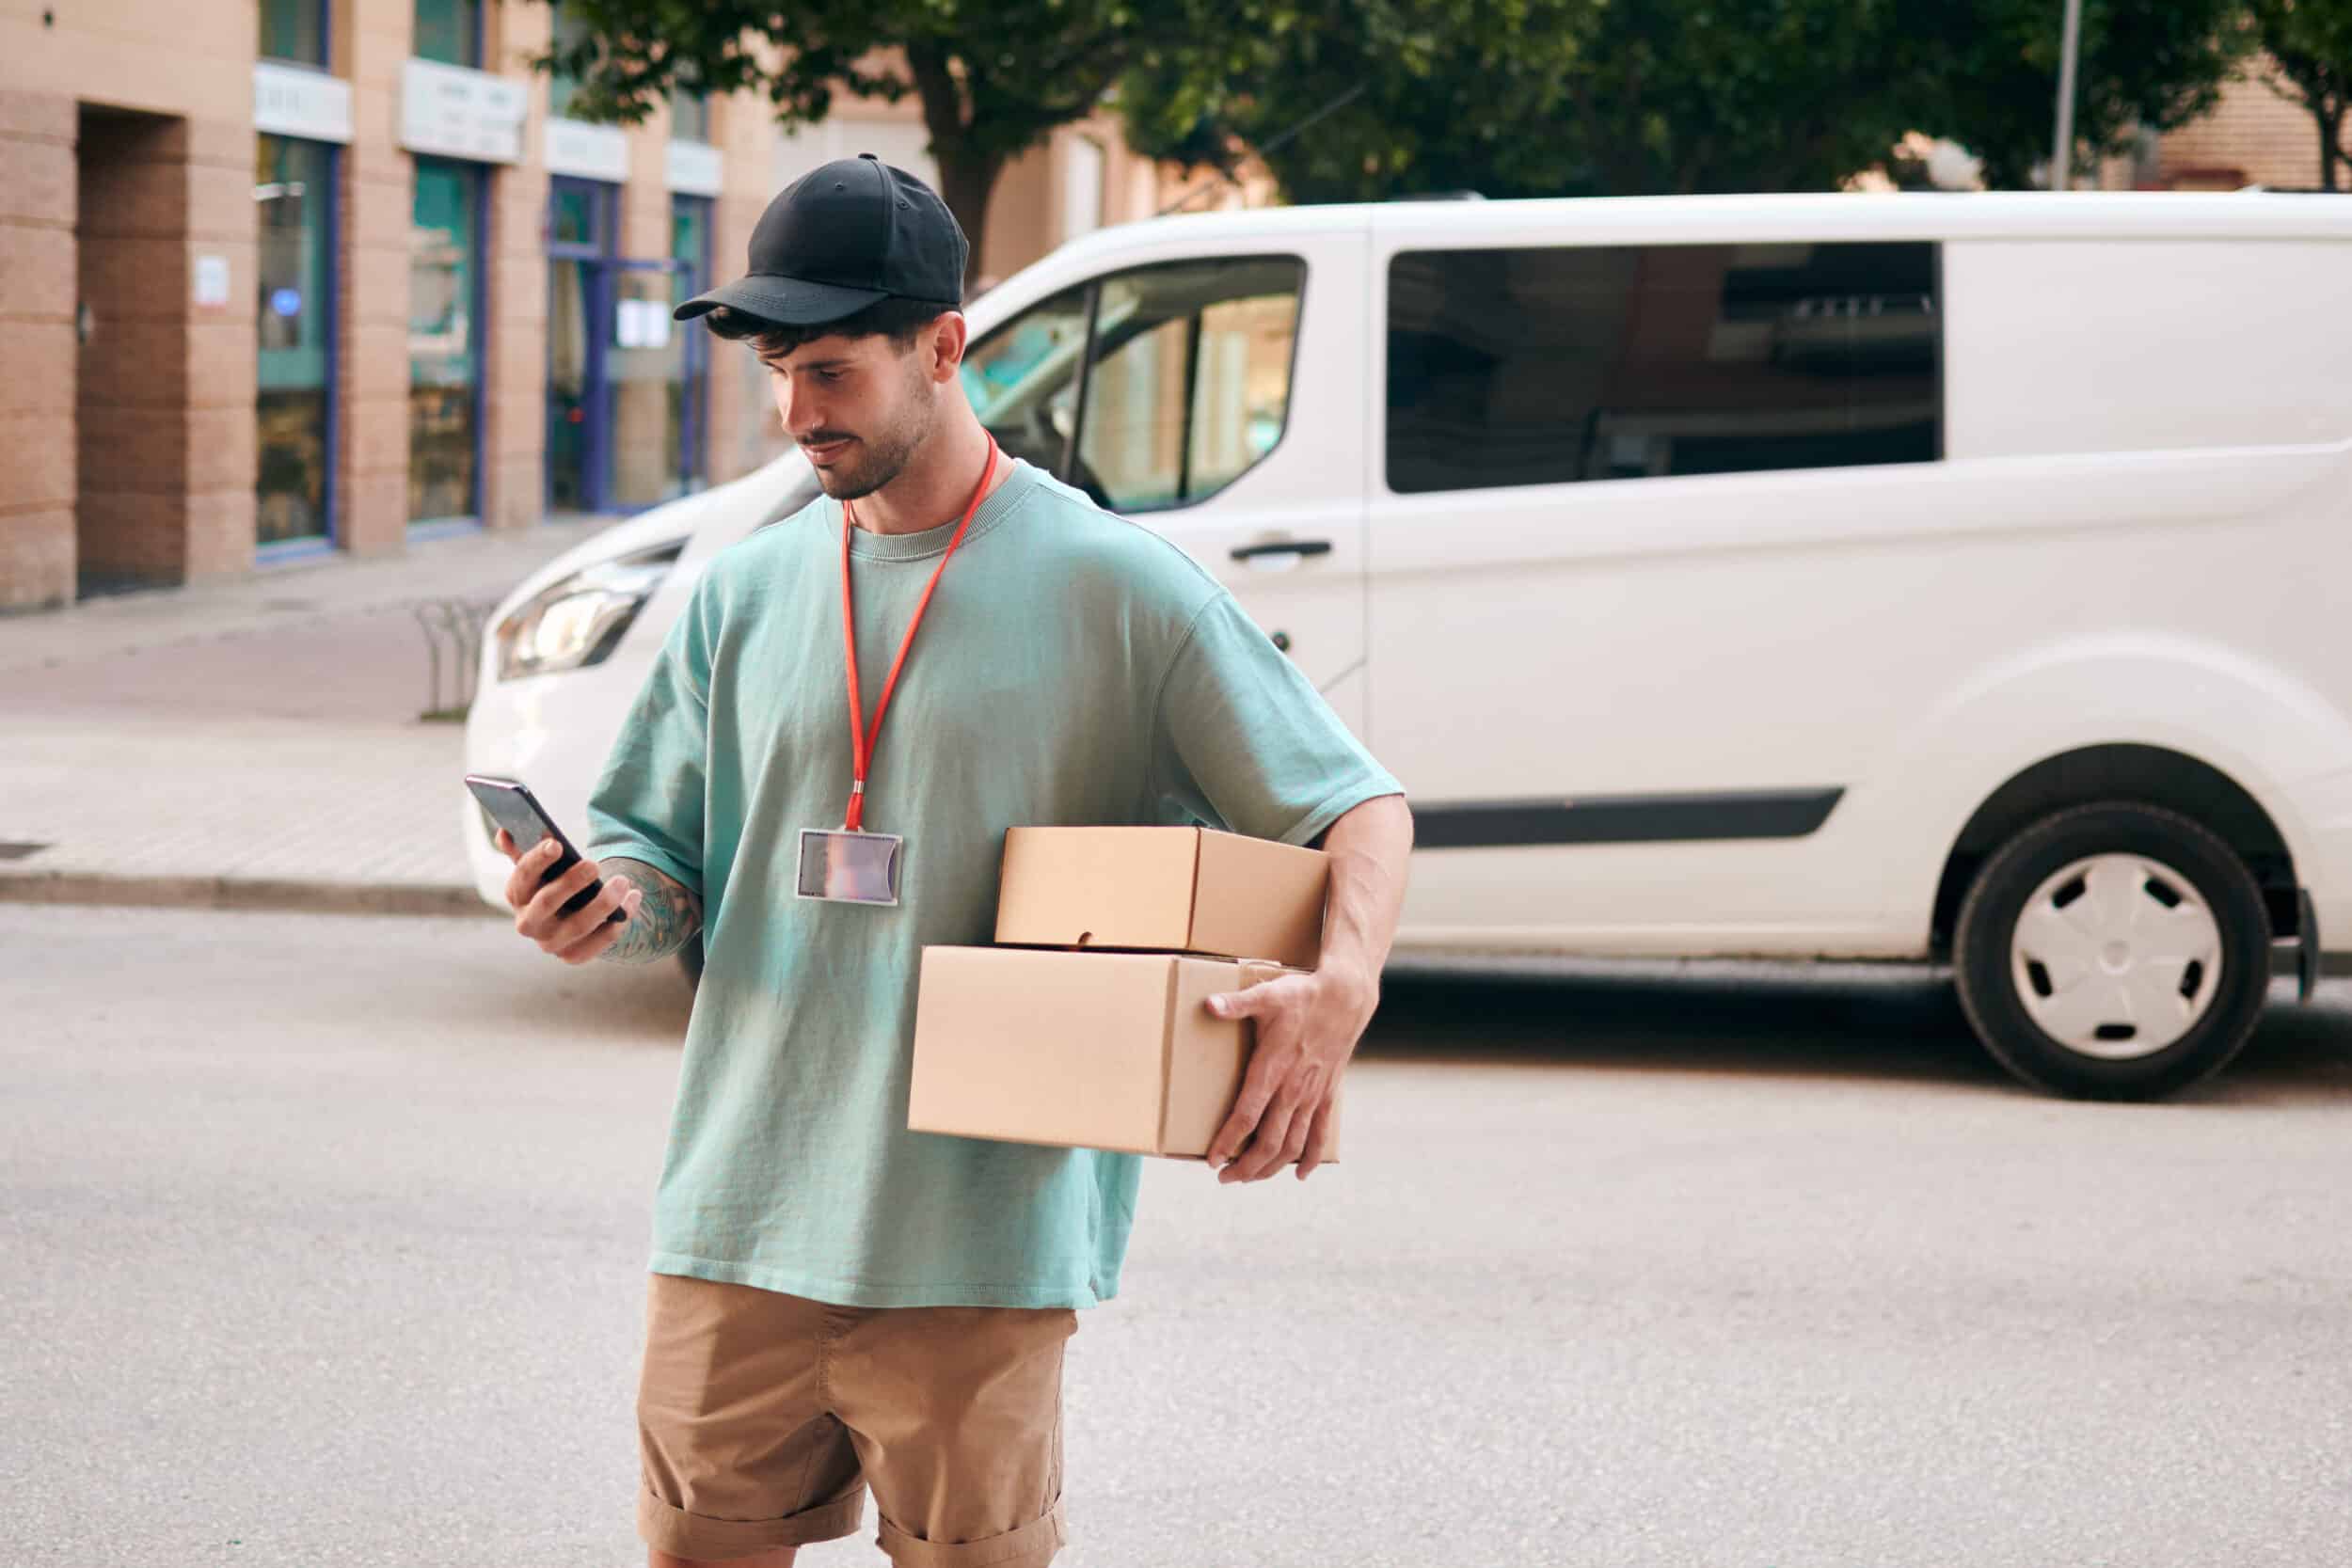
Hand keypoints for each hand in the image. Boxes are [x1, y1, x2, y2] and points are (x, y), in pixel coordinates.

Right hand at [495, 829, 642, 965]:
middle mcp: (528, 923)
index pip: (523, 876)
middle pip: (548, 902)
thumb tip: (505, 832)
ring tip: (623, 881)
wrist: (569, 915)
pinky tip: (633, 899)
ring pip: (578, 925)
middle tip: (594, 864)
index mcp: (516, 895)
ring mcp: (550, 943)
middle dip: (571, 882)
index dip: (537, 860)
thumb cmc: (554, 881)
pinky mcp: (573, 956)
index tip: (557, 844)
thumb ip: (524, 848)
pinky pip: (599, 941)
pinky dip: (618, 921)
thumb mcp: (541, 865)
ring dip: (603, 903)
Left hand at [1201, 965, 1377, 1182]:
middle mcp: (1292, 1089)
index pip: (1246, 1115)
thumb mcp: (1267, 995)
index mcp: (1272, 1068)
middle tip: (1224, 1178)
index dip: (1228, 1141)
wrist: (1346, 997)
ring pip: (1291, 1145)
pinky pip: (1319, 1135)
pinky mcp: (1327, 1095)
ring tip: (1249, 1178)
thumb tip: (1208, 1004)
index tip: (1211, 1160)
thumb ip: (1236, 1004)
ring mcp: (1312, 1095)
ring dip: (1270, 1168)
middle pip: (1268, 1142)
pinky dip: (1310, 1158)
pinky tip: (1300, 1174)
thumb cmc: (1302, 995)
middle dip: (1245, 1166)